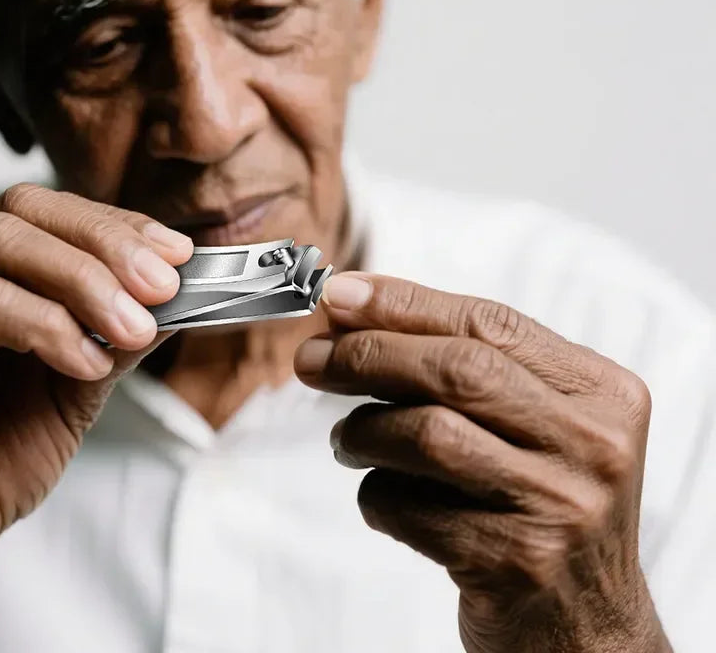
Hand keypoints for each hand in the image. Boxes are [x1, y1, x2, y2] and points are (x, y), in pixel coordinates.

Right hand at [0, 183, 192, 574]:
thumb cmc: (0, 450)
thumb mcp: (82, 378)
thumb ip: (120, 328)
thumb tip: (181, 289)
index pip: (47, 210)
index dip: (116, 224)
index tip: (177, 254)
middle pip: (20, 210)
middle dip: (104, 242)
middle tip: (162, 287)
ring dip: (83, 280)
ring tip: (131, 330)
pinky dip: (47, 326)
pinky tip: (86, 364)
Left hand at [294, 273, 670, 652]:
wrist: (587, 631)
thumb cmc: (541, 506)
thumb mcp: (533, 426)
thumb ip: (465, 365)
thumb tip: (351, 308)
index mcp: (603, 394)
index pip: (489, 323)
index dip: (404, 302)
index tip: (339, 296)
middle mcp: (594, 446)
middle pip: (458, 370)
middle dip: (368, 355)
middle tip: (312, 359)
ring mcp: (560, 507)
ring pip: (428, 434)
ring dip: (363, 430)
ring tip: (346, 440)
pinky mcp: (517, 564)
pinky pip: (410, 506)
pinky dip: (376, 493)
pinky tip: (384, 495)